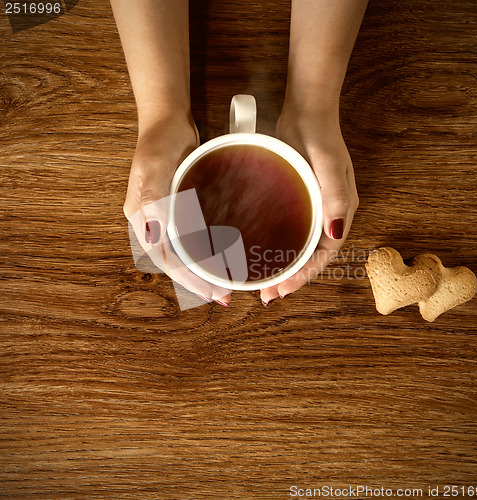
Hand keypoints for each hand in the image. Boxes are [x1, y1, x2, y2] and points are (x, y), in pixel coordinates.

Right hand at [123, 113, 231, 306]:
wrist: (168, 121)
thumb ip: (153, 196)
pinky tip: (221, 257)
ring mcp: (165, 217)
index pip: (164, 258)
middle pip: (173, 261)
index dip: (187, 278)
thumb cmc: (160, 140)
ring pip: (182, 252)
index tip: (210, 291)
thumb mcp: (155, 164)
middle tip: (222, 296)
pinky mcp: (179, 209)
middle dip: (197, 281)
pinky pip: (191, 237)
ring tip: (222, 284)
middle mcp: (152, 222)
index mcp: (141, 218)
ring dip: (201, 269)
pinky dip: (205, 251)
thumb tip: (154, 232)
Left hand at [260, 107, 358, 304]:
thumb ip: (336, 198)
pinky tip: (259, 251)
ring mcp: (312, 208)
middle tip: (267, 295)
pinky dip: (276, 244)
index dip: (305, 275)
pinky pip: (288, 230)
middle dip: (291, 277)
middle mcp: (327, 215)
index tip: (283, 290)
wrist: (307, 113)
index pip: (325, 254)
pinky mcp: (297, 200)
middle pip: (311, 255)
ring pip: (299, 246)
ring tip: (262, 282)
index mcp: (340, 213)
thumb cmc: (320, 137)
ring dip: (283, 265)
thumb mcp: (329, 166)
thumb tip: (337, 234)